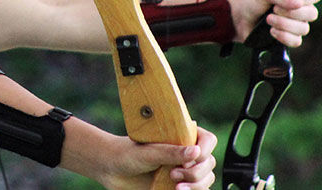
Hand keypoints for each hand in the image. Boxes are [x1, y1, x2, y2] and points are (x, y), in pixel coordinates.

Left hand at [91, 125, 217, 189]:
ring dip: (196, 185)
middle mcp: (186, 152)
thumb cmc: (128, 154)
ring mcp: (184, 170)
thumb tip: (195, 151)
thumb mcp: (148, 152)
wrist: (112, 170)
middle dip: (196, 172)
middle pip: (209, 163)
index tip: (191, 158)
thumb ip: (171, 152)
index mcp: (182, 136)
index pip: (208, 140)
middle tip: (174, 174)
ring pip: (206, 180)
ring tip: (176, 187)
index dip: (205, 150)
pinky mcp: (180, 186)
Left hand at [231, 0, 321, 46]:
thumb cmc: (253, 2)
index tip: (294, 0)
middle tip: (274, 9)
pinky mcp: (290, 38)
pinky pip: (296, 41)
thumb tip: (298, 3)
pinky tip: (272, 31)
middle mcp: (300, 9)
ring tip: (269, 19)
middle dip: (291, 13)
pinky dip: (283, 36)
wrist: (241, 19)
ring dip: (284, 24)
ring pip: (304, 29)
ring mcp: (296, 24)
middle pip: (312, 13)